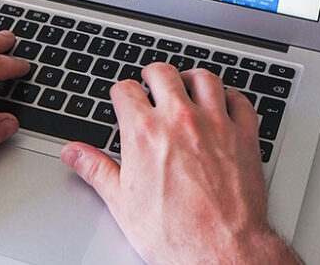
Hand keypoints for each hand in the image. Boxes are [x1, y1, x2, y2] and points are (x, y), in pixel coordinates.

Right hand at [60, 63, 298, 264]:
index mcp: (145, 133)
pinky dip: (231, 97)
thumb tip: (74, 153)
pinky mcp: (245, 136)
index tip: (123, 99)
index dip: (121, 92)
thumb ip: (96, 170)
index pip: (126, 90)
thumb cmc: (175, 233)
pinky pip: (241, 101)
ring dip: (191, 78)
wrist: (221, 250)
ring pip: (204, 78)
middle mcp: (180, 120)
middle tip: (150, 82)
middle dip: (152, 75)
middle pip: (163, 73)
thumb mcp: (122, 203)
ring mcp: (216, 125)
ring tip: (186, 84)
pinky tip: (225, 103)